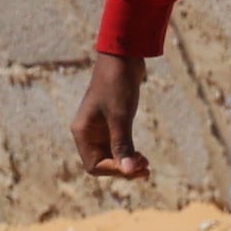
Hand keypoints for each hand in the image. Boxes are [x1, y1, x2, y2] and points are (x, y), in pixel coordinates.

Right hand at [68, 51, 148, 179]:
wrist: (123, 59)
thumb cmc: (117, 85)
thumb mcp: (120, 117)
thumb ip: (123, 144)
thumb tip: (130, 171)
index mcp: (82, 133)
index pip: (94, 166)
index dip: (115, 171)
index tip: (137, 167)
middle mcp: (88, 133)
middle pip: (102, 163)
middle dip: (123, 169)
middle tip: (147, 169)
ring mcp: (99, 128)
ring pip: (110, 156)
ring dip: (127, 162)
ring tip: (146, 164)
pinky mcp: (111, 123)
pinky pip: (117, 145)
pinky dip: (128, 153)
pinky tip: (141, 155)